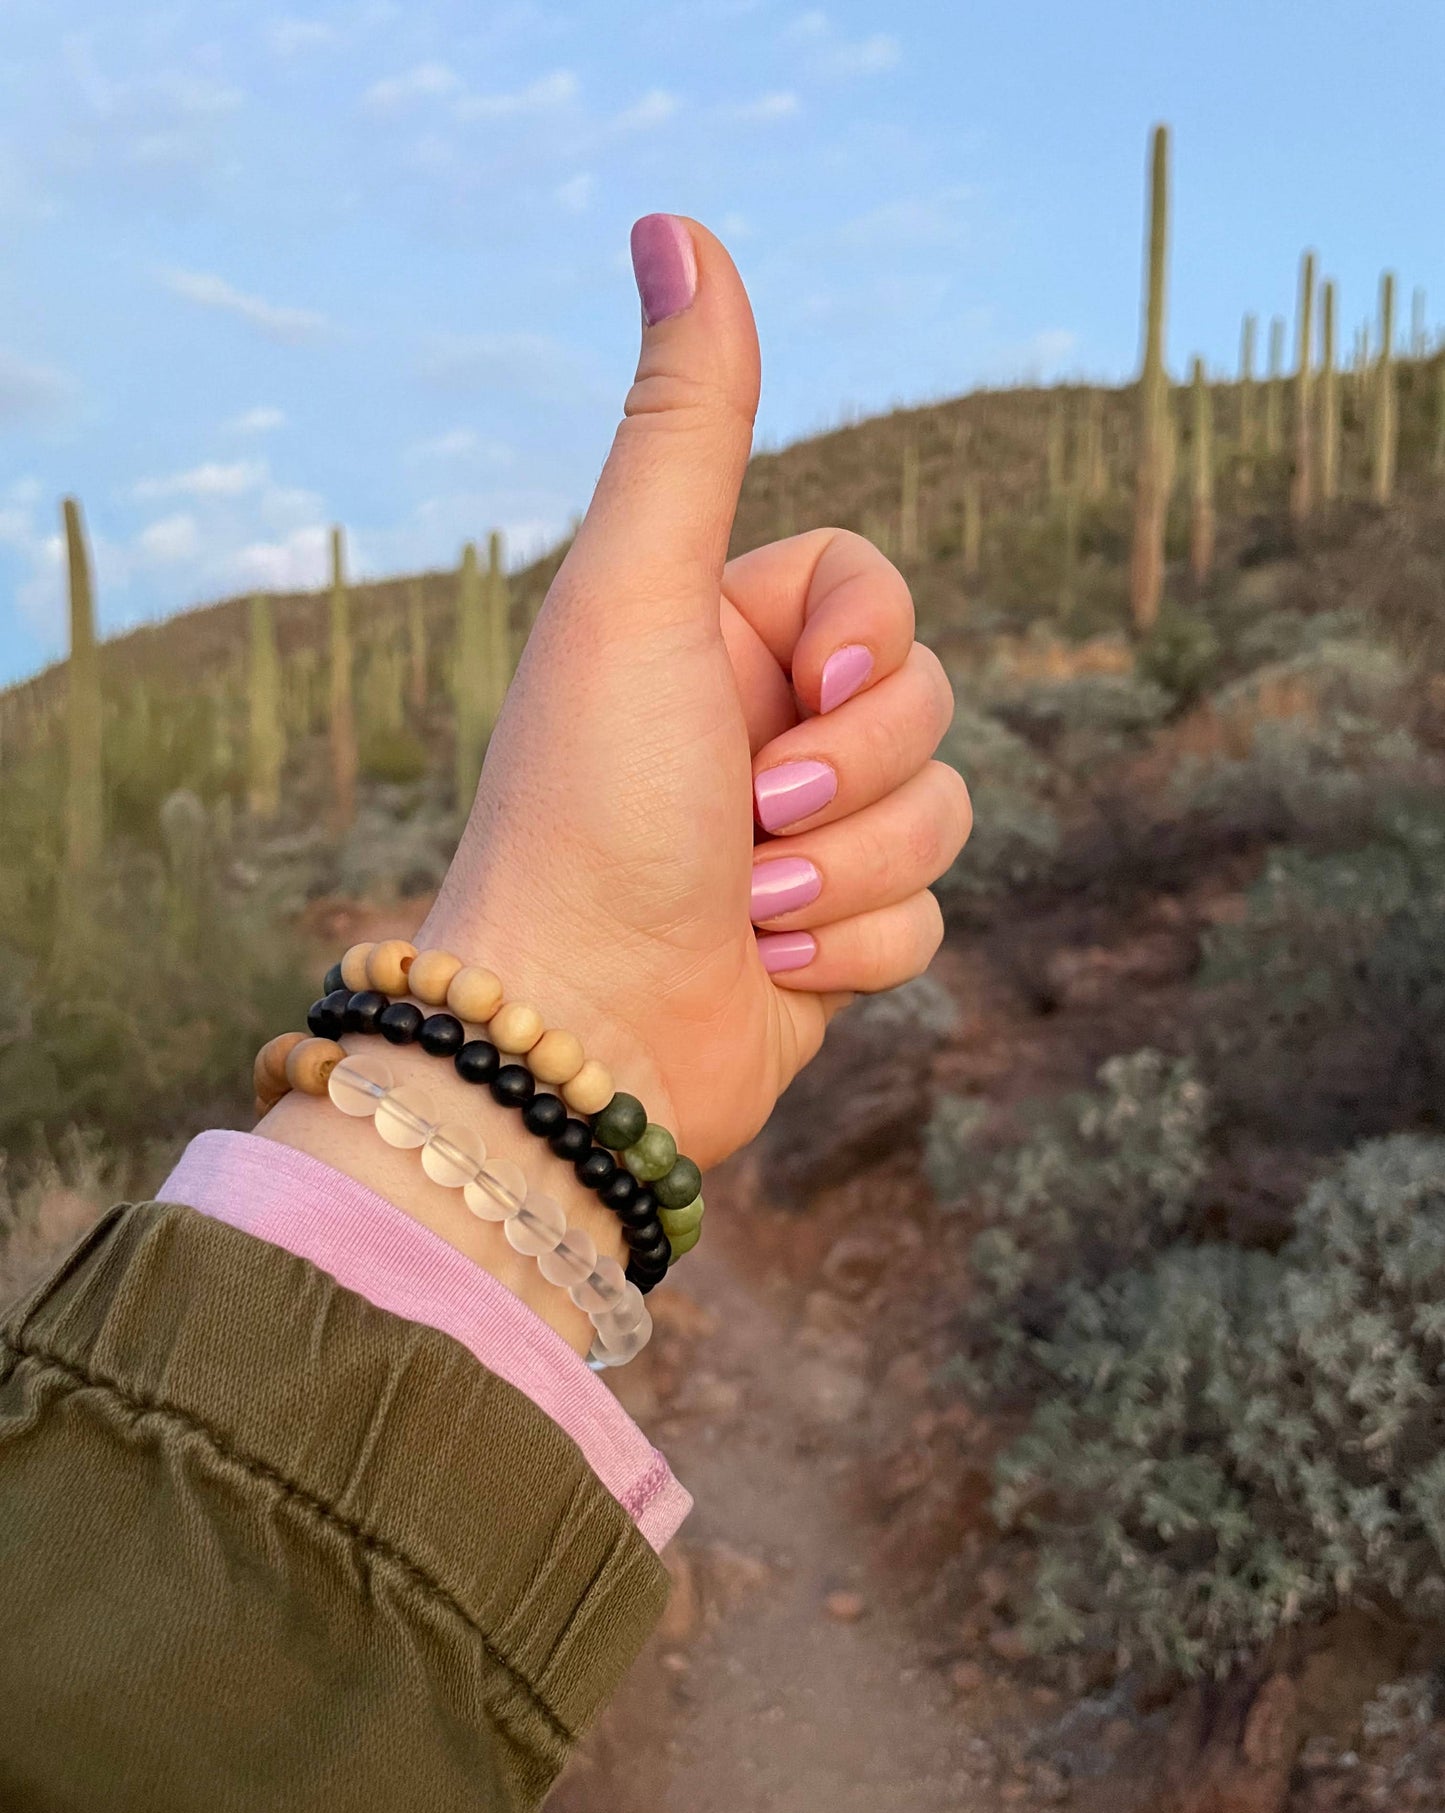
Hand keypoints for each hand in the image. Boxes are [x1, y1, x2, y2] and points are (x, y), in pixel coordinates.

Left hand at [420, 215, 970, 1168]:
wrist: (575, 1037)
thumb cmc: (588, 811)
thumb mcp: (637, 595)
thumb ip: (685, 425)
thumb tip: (674, 222)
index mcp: (713, 637)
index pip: (876, 589)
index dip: (869, 642)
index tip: (803, 695)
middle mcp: (758, 729)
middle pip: (927, 702)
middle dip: (856, 776)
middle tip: (750, 817)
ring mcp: (799, 839)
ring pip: (943, 816)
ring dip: (849, 872)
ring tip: (746, 906)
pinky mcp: (829, 939)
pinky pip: (926, 918)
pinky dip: (851, 949)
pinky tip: (766, 968)